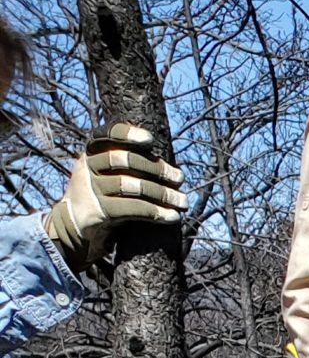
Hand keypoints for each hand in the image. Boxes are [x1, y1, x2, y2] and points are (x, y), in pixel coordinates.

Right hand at [43, 124, 184, 271]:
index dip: (128, 134)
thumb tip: (174, 170)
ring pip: (131, 185)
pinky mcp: (98, 211)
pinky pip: (132, 209)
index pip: (107, 135)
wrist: (76, 223)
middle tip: (179, 179)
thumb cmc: (104, 194)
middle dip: (157, 168)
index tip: (150, 140)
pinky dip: (156, 212)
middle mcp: (88, 166)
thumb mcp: (109, 174)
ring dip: (162, 194)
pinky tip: (172, 216)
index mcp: (92, 152)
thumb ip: (129, 165)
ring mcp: (91, 189)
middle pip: (124, 159)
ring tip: (183, 202)